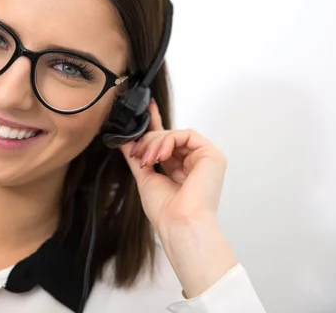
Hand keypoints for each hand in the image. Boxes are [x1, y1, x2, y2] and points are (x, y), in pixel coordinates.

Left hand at [119, 98, 226, 237]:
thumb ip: (136, 156)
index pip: (167, 142)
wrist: (180, 225)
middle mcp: (194, 162)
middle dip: (148, 141)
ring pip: (175, 135)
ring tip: (147, 159)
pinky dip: (168, 141)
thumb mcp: (145, 178)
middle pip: (168, 137)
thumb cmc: (166, 212)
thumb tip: (124, 140)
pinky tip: (160, 155)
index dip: (155, 124)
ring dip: (155, 143)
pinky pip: (186, 135)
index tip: (145, 110)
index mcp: (180, 170)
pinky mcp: (212, 155)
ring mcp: (205, 158)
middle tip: (138, 154)